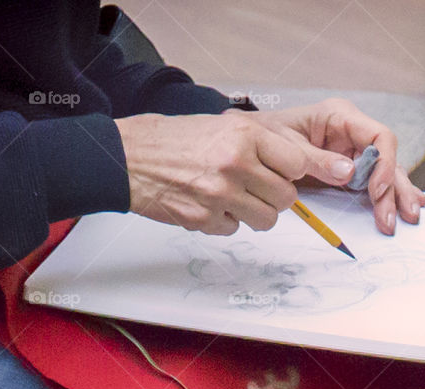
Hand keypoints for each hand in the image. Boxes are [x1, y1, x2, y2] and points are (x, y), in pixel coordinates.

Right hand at [114, 112, 307, 234]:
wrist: (127, 157)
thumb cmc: (172, 140)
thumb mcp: (221, 125)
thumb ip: (258, 144)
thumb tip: (291, 167)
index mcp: (244, 135)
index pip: (297, 164)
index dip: (291, 172)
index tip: (281, 173)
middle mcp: (235, 164)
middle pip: (286, 197)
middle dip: (275, 197)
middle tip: (258, 190)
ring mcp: (220, 194)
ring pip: (267, 220)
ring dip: (255, 213)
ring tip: (235, 199)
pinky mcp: (204, 219)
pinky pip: (234, 228)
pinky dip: (225, 220)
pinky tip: (209, 204)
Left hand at [235, 98, 424, 234]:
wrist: (247, 142)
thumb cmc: (264, 135)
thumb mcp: (286, 146)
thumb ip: (317, 160)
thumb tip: (349, 173)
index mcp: (340, 116)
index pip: (378, 136)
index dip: (384, 164)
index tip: (376, 190)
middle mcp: (353, 133)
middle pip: (386, 158)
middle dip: (396, 186)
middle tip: (400, 214)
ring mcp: (353, 152)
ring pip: (385, 172)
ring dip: (396, 195)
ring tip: (408, 217)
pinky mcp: (348, 170)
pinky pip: (373, 183)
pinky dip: (387, 196)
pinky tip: (404, 207)